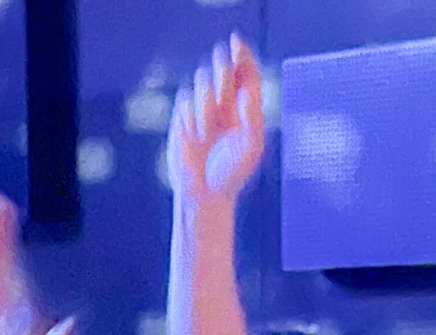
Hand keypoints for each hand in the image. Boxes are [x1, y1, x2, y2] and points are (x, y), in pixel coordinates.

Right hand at [168, 35, 265, 211]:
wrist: (204, 192)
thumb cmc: (233, 171)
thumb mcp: (251, 144)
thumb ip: (252, 115)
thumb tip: (245, 89)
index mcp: (246, 108)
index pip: (246, 73)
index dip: (243, 55)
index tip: (237, 42)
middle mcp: (225, 104)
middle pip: (224, 69)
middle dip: (223, 67)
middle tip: (225, 72)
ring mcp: (203, 108)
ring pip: (202, 81)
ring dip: (206, 100)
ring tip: (207, 129)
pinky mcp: (183, 116)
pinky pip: (185, 99)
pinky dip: (192, 114)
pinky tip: (196, 134)